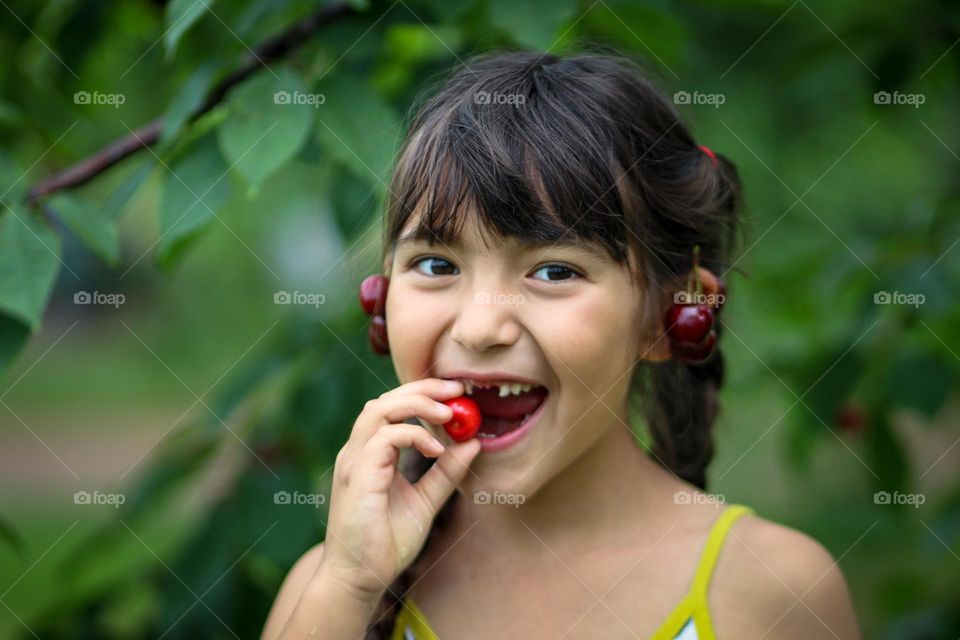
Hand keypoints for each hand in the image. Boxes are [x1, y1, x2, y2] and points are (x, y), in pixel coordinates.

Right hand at [318, 378, 480, 597]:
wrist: (360, 578)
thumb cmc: (386, 543)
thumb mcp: (426, 501)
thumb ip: (446, 472)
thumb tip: (473, 444)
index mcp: (371, 454)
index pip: (392, 407)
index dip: (424, 393)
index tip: (457, 392)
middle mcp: (358, 452)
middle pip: (385, 400)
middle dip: (423, 388)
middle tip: (458, 390)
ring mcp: (354, 461)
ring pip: (380, 409)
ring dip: (417, 404)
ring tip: (448, 414)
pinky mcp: (357, 475)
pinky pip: (384, 437)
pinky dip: (414, 435)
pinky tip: (436, 450)